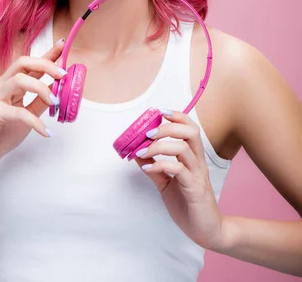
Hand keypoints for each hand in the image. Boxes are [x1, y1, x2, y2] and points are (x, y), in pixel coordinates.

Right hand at [0, 39, 65, 171]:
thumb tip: (59, 90)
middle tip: (63, 74)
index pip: (31, 64)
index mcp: (11, 83)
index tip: (63, 45)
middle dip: (45, 65)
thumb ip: (41, 101)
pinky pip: (17, 112)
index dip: (47, 53)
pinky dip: (35, 121)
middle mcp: (2, 85)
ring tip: (55, 103)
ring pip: (19, 80)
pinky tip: (45, 131)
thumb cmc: (2, 132)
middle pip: (23, 63)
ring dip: (41, 89)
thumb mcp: (28, 115)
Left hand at [134, 111, 224, 249]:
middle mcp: (198, 163)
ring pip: (183, 148)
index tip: (159, 112)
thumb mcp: (167, 184)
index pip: (190, 129)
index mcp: (193, 158)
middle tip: (147, 133)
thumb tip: (138, 153)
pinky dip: (160, 165)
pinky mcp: (195, 189)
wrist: (206, 231)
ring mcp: (198, 175)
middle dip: (167, 127)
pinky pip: (179, 170)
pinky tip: (147, 169)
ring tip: (142, 151)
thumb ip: (155, 168)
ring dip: (159, 146)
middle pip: (190, 133)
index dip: (177, 117)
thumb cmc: (188, 205)